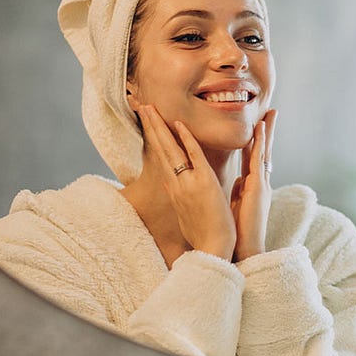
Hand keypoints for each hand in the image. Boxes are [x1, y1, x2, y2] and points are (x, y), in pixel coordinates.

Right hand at [137, 105, 236, 260]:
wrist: (213, 249)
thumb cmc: (202, 235)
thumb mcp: (184, 213)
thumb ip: (176, 194)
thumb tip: (167, 181)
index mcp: (174, 189)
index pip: (161, 158)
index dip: (154, 138)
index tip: (147, 122)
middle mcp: (177, 184)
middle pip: (161, 149)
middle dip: (151, 126)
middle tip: (142, 106)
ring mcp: (188, 183)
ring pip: (171, 149)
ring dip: (160, 127)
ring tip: (150, 108)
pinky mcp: (203, 184)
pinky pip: (193, 156)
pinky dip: (186, 140)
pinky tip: (178, 124)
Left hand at [231, 109, 276, 261]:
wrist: (243, 250)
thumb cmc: (237, 232)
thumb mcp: (235, 205)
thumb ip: (237, 191)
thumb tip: (237, 180)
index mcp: (252, 187)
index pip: (254, 158)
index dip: (256, 141)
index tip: (258, 125)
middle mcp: (259, 183)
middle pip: (263, 151)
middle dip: (267, 131)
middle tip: (271, 112)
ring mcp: (260, 184)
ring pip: (264, 152)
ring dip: (266, 132)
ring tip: (269, 114)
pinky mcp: (258, 188)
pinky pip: (259, 160)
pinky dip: (260, 143)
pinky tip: (260, 129)